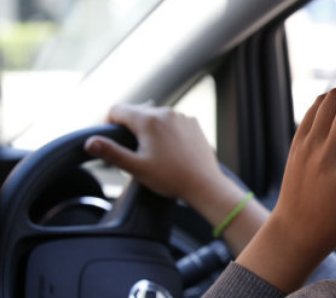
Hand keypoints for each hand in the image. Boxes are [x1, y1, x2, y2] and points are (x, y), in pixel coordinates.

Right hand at [84, 104, 225, 202]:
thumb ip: (111, 152)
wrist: (204, 184)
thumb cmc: (170, 177)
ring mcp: (182, 117)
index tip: (108, 139)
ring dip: (148, 128)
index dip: (107, 122)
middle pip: (136, 111)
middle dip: (128, 127)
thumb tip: (90, 142)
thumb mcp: (136, 167)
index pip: (117, 110)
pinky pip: (172, 122)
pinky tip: (168, 149)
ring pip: (155, 116)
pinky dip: (165, 130)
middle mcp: (165, 112)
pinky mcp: (193, 124)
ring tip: (149, 151)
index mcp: (148, 120)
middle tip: (128, 149)